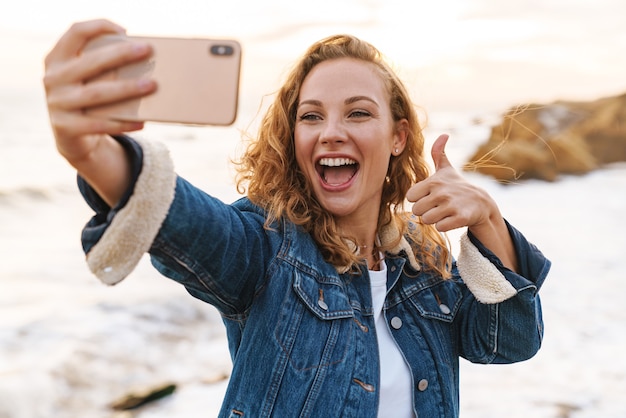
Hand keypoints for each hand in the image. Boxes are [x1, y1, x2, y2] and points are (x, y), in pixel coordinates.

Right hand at [43, 19, 155, 164]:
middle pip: (90, 62)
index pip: (76, 32)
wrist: (70, 136)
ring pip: (97, 94)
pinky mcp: (65, 127)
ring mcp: (57, 103)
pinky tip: (141, 122)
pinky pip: (99, 124)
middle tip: (146, 51)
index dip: (99, 27)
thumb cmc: (87, 97)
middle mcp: (53, 78)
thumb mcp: (86, 78)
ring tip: (151, 85)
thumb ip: (101, 65)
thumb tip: (141, 57)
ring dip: (126, 88)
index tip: (125, 31)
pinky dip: (122, 123)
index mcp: (57, 59)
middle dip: (120, 55)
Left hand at [406, 134, 495, 231]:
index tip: (429, 196)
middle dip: (426, 211)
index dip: (418, 199)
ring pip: (427, 220)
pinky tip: (452, 219)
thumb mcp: (446, 170)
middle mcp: (441, 192)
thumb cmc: (457, 186)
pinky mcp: (460, 218)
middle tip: (438, 206)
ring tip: (445, 212)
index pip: (410, 197)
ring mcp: (451, 205)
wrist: (481, 203)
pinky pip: (440, 227)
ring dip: (435, 219)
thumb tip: (444, 134)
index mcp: (433, 182)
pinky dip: (444, 226)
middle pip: (417, 211)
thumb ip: (438, 153)